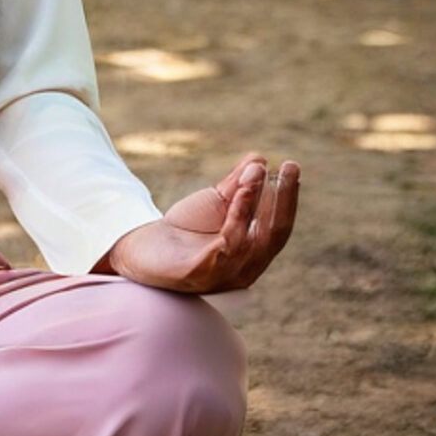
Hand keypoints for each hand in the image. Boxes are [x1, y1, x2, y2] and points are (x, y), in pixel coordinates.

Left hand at [100, 153, 299, 293]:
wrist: (143, 250)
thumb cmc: (184, 230)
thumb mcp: (215, 203)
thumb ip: (237, 185)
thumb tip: (259, 159)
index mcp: (253, 254)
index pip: (279, 226)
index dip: (288, 197)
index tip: (292, 166)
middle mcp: (245, 270)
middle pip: (275, 234)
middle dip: (284, 198)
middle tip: (291, 166)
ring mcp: (224, 276)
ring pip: (254, 238)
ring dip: (258, 200)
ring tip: (260, 171)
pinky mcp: (200, 274)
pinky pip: (228, 244)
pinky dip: (238, 215)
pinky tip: (240, 192)